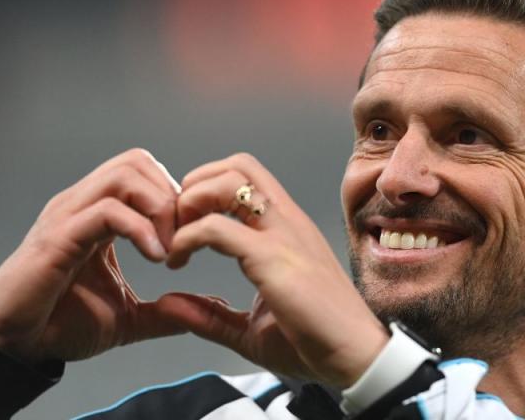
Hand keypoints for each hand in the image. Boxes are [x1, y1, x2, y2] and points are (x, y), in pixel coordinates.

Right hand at [0, 148, 187, 362]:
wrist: (17, 345)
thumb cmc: (61, 323)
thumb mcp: (128, 318)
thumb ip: (163, 312)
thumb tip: (201, 312)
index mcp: (99, 213)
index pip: (144, 170)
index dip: (176, 196)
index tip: (191, 236)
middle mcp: (82, 205)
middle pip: (137, 160)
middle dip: (171, 195)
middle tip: (184, 237)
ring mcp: (68, 216)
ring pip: (123, 175)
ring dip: (158, 208)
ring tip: (168, 248)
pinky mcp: (57, 238)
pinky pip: (106, 211)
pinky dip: (140, 229)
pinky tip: (155, 257)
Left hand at [156, 153, 388, 387]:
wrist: (358, 359)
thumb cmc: (317, 342)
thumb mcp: (252, 329)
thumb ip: (211, 315)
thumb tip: (167, 304)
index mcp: (288, 230)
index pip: (247, 178)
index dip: (206, 191)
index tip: (184, 228)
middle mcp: (288, 222)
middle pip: (238, 165)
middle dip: (196, 184)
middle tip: (178, 225)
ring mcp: (284, 236)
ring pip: (229, 182)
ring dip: (190, 202)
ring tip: (177, 240)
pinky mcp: (274, 259)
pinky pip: (218, 229)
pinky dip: (187, 238)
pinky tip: (178, 262)